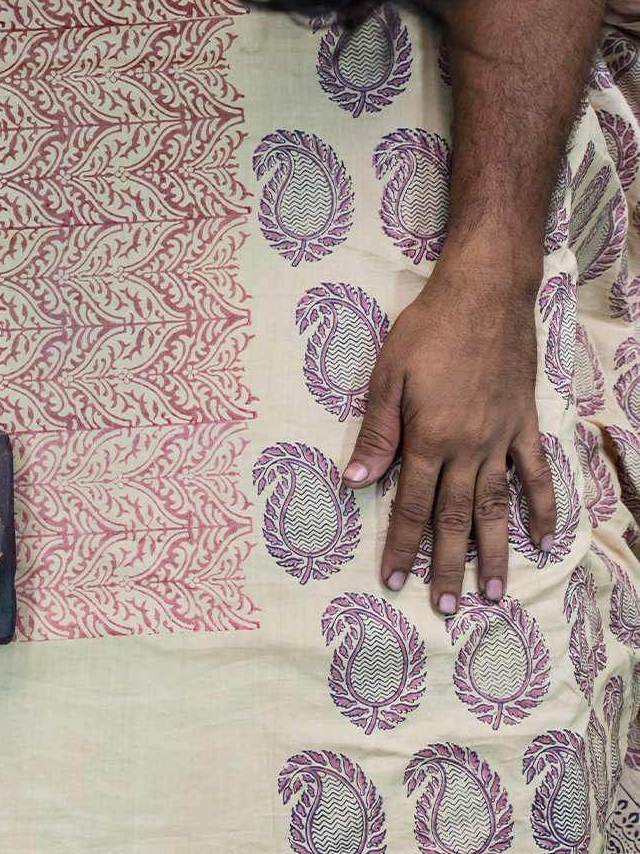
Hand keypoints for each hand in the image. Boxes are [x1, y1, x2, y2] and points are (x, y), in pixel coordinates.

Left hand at [342, 262, 556, 615]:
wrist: (485, 293)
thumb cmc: (426, 330)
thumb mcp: (386, 376)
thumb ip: (375, 432)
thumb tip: (356, 481)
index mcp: (430, 438)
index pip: (410, 505)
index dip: (400, 546)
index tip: (392, 580)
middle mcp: (469, 447)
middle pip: (455, 518)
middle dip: (448, 566)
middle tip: (447, 608)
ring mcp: (502, 438)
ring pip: (497, 507)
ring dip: (496, 552)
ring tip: (495, 594)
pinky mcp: (525, 423)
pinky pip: (536, 473)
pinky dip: (543, 506)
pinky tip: (545, 537)